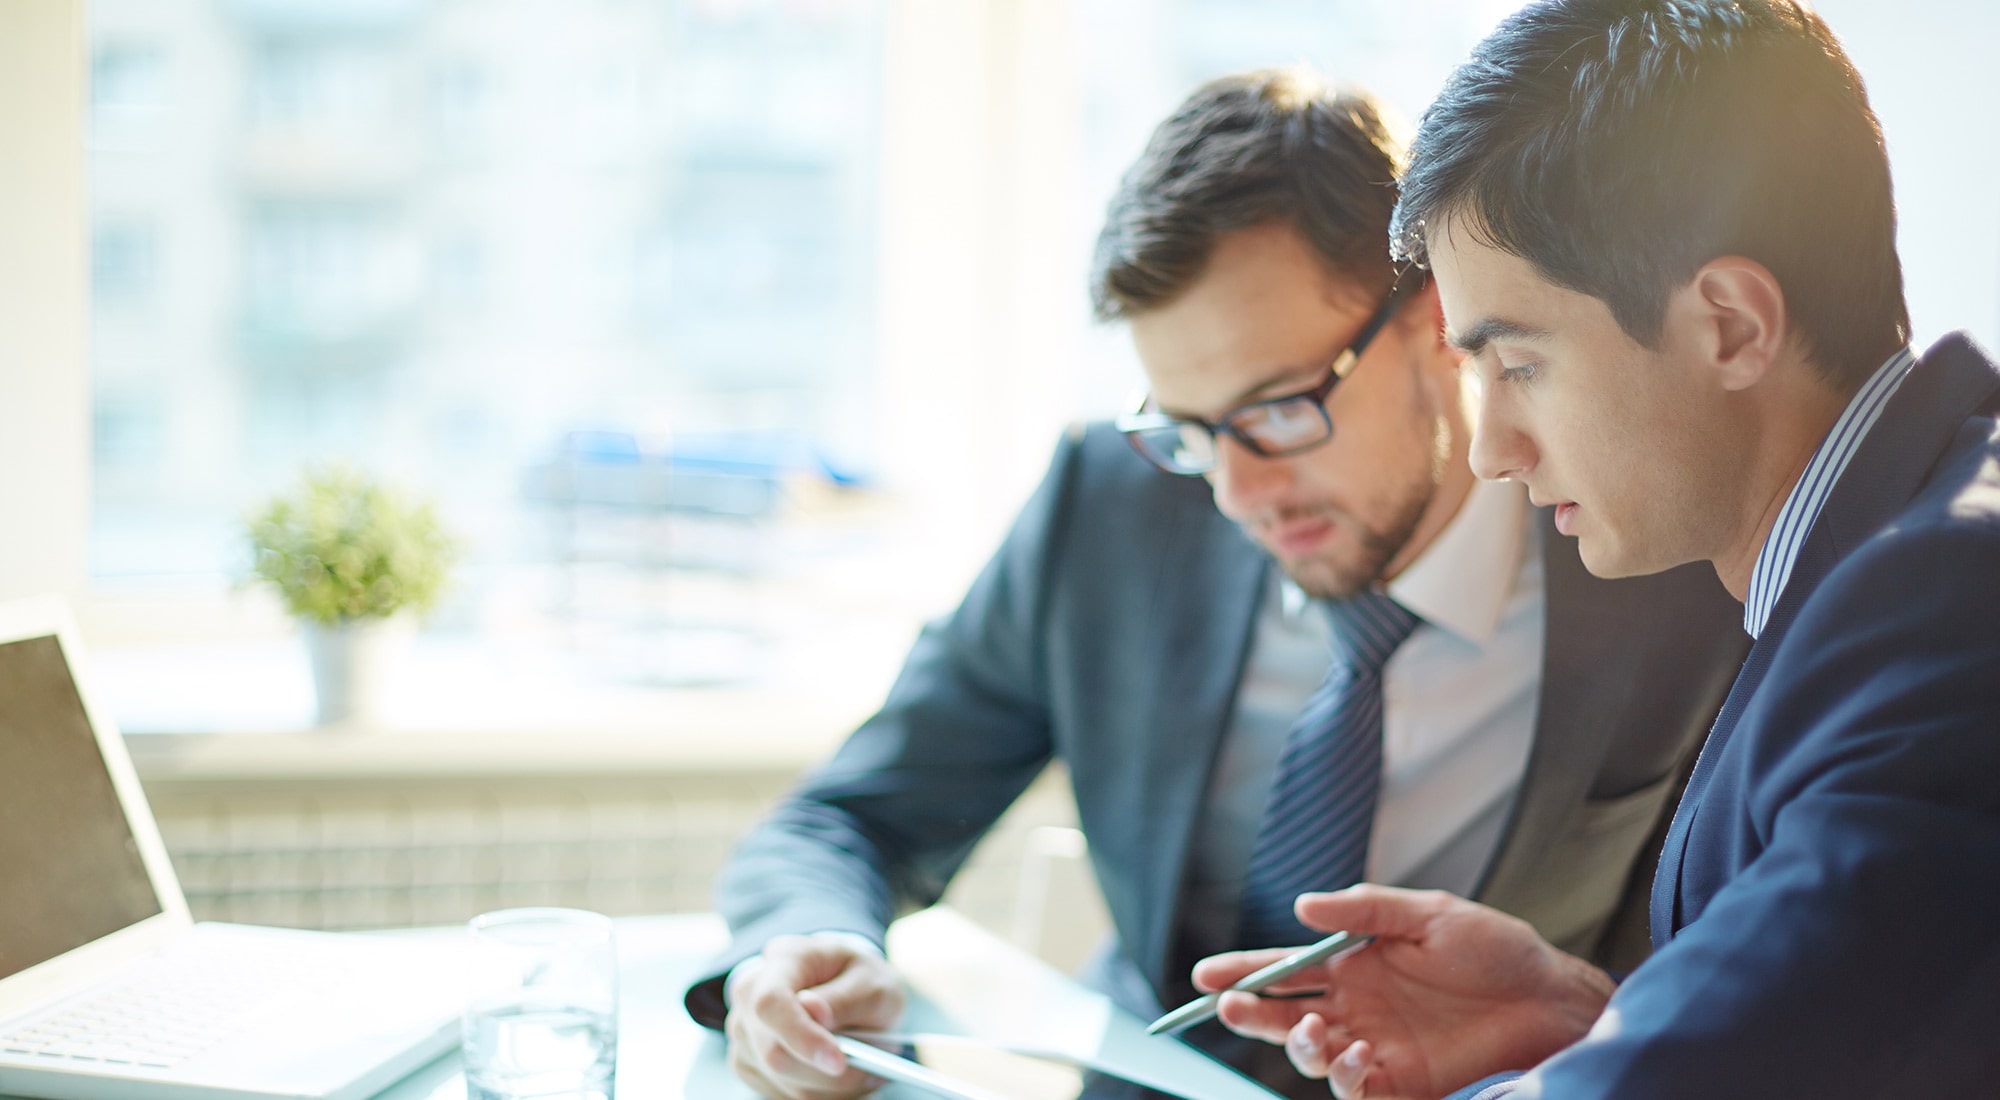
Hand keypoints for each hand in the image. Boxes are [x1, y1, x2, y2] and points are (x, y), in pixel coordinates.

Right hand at [723, 932, 905, 1099]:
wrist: (850, 991)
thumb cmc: (862, 982)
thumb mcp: (873, 983)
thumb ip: (845, 997)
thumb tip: (813, 1010)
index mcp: (785, 958)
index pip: (771, 1001)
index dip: (800, 1036)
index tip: (837, 1061)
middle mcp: (751, 989)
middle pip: (772, 1050)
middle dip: (823, 1072)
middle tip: (868, 1072)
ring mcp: (743, 1026)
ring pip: (777, 1077)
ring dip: (824, 1085)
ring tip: (859, 1068)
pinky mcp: (746, 1059)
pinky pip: (776, 1091)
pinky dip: (813, 1091)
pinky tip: (834, 1074)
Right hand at [1194, 886, 1613, 1099]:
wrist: (1551, 999)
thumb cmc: (1496, 949)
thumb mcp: (1429, 913)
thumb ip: (1364, 910)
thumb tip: (1301, 908)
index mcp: (1355, 964)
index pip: (1286, 968)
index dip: (1244, 971)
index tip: (1205, 974)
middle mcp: (1358, 1008)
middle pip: (1284, 1014)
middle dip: (1249, 1012)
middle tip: (1227, 1004)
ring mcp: (1378, 1046)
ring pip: (1311, 1055)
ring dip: (1296, 1046)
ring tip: (1308, 1032)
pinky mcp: (1403, 1082)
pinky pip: (1355, 1089)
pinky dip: (1345, 1076)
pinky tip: (1357, 1054)